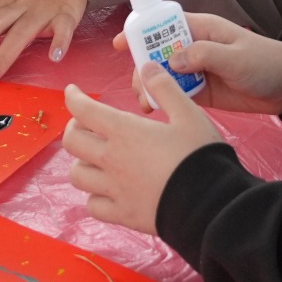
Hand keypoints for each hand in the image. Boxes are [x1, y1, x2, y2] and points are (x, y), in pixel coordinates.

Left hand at [63, 64, 222, 234]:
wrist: (210, 203)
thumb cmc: (200, 155)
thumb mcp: (189, 114)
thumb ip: (165, 89)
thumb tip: (147, 67)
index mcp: (125, 132)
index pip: (83, 110)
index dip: (73, 97)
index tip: (73, 91)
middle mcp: (112, 160)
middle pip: (72, 142)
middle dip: (73, 128)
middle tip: (85, 124)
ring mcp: (114, 190)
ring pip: (77, 175)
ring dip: (82, 162)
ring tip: (95, 157)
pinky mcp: (122, 215)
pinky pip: (93, 206)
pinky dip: (94, 196)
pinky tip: (106, 190)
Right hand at [114, 12, 281, 114]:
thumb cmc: (264, 62)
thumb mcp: (235, 55)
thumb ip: (203, 55)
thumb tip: (172, 60)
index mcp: (200, 29)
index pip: (162, 24)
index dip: (139, 31)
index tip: (119, 45)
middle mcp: (193, 48)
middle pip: (156, 54)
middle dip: (141, 68)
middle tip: (138, 88)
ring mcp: (195, 71)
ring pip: (162, 76)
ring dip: (150, 88)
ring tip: (146, 105)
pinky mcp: (201, 92)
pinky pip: (176, 95)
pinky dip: (164, 101)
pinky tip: (156, 113)